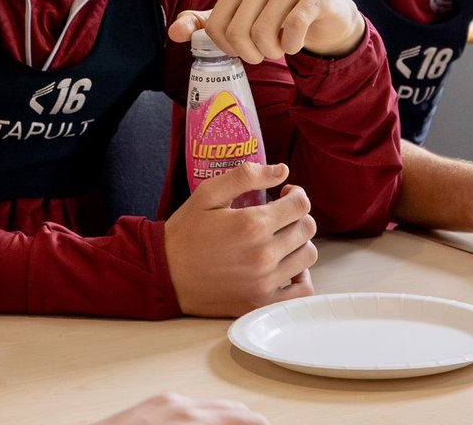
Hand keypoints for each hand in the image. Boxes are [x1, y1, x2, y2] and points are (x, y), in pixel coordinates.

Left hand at [94, 393, 267, 424]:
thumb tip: (235, 420)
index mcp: (188, 417)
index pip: (240, 420)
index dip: (257, 424)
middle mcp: (179, 404)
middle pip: (230, 412)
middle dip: (249, 421)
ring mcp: (166, 402)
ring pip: (213, 408)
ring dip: (232, 417)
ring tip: (247, 422)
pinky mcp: (154, 405)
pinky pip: (193, 407)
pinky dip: (212, 414)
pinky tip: (213, 421)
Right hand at [164, 162, 316, 316]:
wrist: (165, 273)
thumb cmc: (186, 231)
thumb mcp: (209, 192)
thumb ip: (247, 175)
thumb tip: (283, 170)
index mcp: (252, 224)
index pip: (300, 204)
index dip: (296, 194)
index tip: (285, 193)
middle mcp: (263, 255)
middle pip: (307, 228)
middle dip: (298, 215)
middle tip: (281, 213)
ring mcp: (264, 282)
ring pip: (307, 255)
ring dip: (299, 241)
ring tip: (281, 237)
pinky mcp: (260, 303)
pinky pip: (300, 293)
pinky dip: (302, 278)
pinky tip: (288, 266)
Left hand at [168, 0, 363, 60]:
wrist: (321, 16)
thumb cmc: (274, 18)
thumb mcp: (237, 21)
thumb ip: (205, 25)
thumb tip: (174, 33)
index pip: (215, 27)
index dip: (229, 49)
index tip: (244, 49)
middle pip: (237, 32)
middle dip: (250, 54)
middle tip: (264, 51)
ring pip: (263, 33)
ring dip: (272, 52)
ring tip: (280, 46)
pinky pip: (293, 26)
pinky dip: (291, 46)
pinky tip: (295, 44)